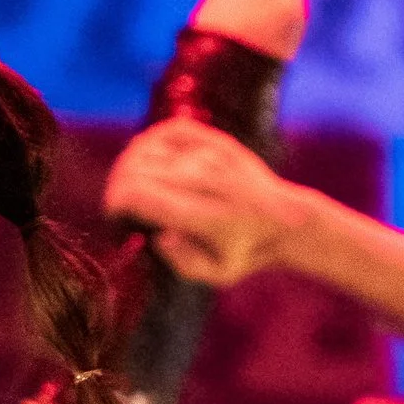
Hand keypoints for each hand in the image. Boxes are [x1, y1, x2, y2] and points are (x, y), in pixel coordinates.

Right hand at [105, 117, 302, 287]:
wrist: (289, 219)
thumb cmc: (245, 252)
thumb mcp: (220, 274)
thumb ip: (186, 263)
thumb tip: (159, 236)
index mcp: (208, 217)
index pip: (141, 194)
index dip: (115, 201)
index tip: (114, 214)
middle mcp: (208, 181)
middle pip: (137, 169)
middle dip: (117, 186)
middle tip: (120, 205)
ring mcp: (213, 156)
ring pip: (148, 148)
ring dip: (130, 166)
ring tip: (133, 185)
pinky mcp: (217, 141)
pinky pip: (170, 130)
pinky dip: (152, 142)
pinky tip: (151, 160)